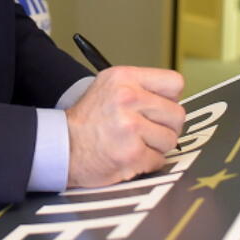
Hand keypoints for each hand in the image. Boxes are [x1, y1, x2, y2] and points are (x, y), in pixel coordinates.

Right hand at [65, 65, 184, 188]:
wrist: (62, 146)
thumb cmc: (87, 120)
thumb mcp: (109, 87)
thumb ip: (140, 87)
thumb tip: (172, 99)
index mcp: (124, 78)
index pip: (175, 82)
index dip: (170, 98)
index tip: (160, 107)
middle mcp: (128, 98)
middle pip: (177, 114)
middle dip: (166, 126)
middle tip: (148, 130)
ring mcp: (131, 126)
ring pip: (171, 139)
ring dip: (157, 146)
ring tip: (136, 142)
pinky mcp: (132, 153)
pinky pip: (159, 159)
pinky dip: (147, 162)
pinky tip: (130, 155)